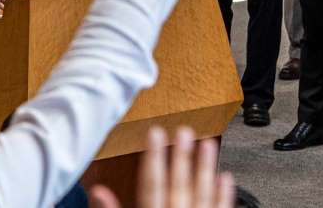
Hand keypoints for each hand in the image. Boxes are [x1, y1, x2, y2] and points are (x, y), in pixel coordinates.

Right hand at [88, 126, 234, 207]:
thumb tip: (96, 190)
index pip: (151, 182)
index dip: (153, 156)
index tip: (154, 132)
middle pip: (179, 183)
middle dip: (181, 155)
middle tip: (184, 129)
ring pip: (202, 192)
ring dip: (205, 166)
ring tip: (208, 143)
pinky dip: (224, 194)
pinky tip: (226, 176)